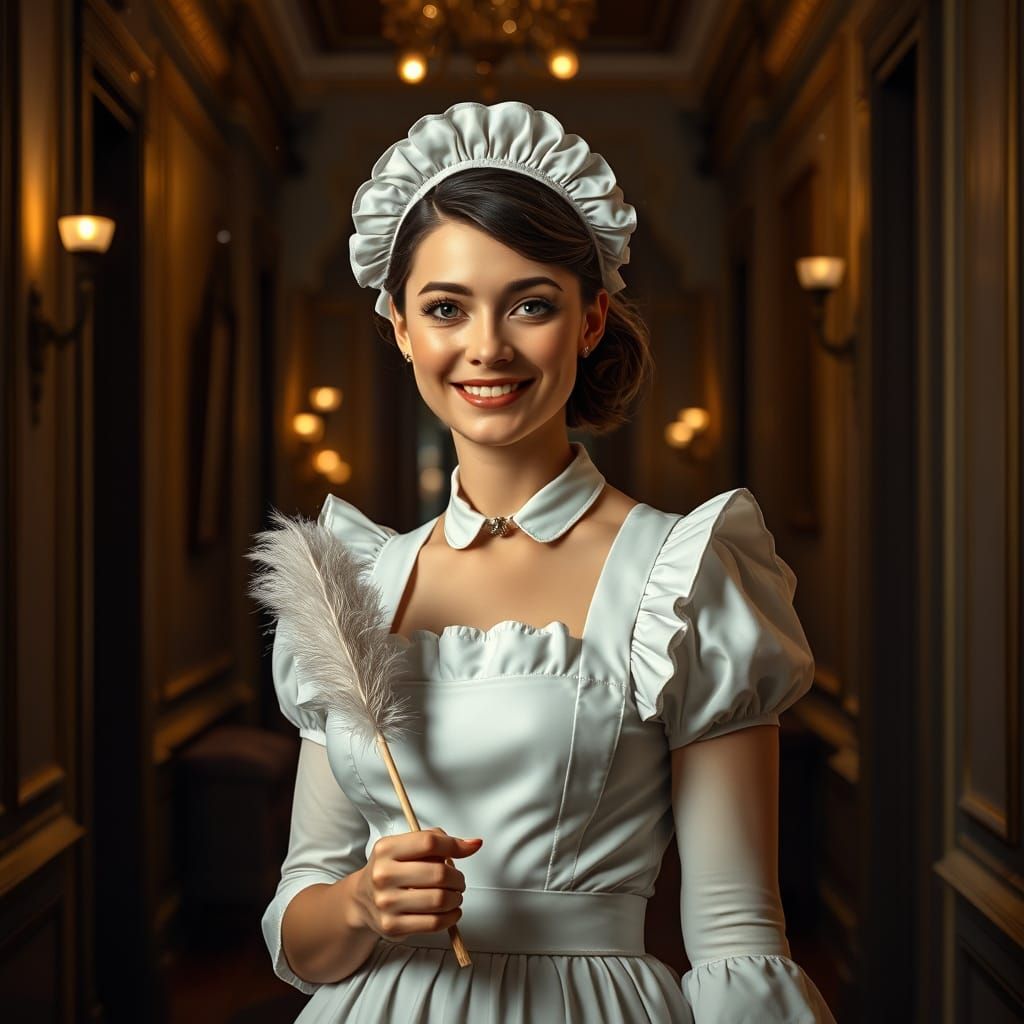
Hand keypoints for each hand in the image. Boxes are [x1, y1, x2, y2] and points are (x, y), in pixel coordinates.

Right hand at [353, 827, 482, 939]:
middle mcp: (383, 874)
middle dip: (458, 878)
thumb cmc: (391, 869)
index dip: (455, 845)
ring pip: (440, 900)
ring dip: (456, 898)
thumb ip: (436, 840)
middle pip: (439, 873)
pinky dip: (451, 917)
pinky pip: (434, 923)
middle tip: (459, 881)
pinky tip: (451, 911)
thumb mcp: (404, 846)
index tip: (469, 848)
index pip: (429, 842)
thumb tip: (472, 844)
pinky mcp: (392, 926)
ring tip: (455, 896)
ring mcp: (386, 902)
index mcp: (386, 849)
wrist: (361, 900)